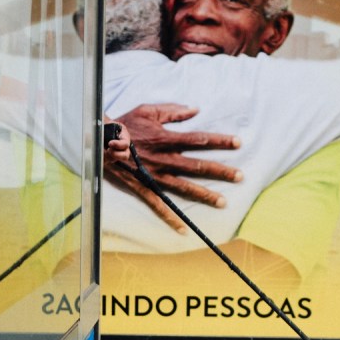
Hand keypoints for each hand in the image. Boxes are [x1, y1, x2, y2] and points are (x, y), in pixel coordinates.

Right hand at [104, 104, 242, 231]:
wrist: (98, 142)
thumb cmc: (124, 124)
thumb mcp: (149, 110)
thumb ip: (173, 111)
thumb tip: (196, 110)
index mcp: (166, 138)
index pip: (199, 139)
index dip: (220, 141)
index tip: (238, 142)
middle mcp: (163, 159)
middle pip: (197, 166)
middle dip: (220, 171)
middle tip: (240, 177)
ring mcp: (153, 175)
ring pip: (183, 187)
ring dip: (204, 195)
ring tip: (223, 201)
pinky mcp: (142, 188)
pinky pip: (158, 205)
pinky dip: (170, 218)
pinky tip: (183, 229)